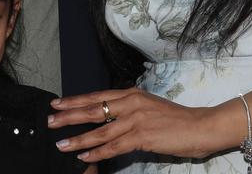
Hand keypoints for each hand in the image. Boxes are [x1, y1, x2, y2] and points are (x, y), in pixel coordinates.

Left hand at [47, 88, 225, 163]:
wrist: (202, 126)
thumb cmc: (178, 120)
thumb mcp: (150, 107)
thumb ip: (131, 109)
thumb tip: (112, 117)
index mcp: (132, 94)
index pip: (97, 96)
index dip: (75, 100)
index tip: (57, 103)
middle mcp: (131, 103)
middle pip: (92, 109)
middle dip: (68, 116)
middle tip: (49, 121)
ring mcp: (136, 119)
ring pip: (99, 130)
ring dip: (78, 139)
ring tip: (61, 144)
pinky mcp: (142, 136)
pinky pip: (114, 146)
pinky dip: (97, 152)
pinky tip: (84, 156)